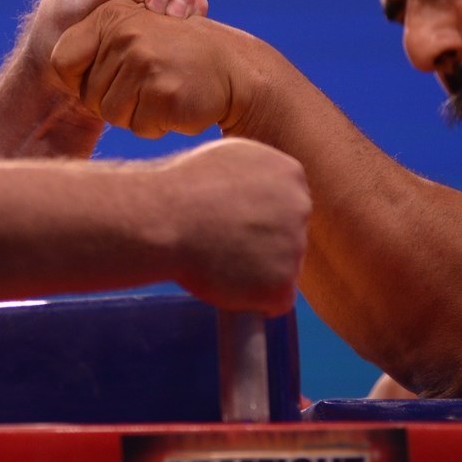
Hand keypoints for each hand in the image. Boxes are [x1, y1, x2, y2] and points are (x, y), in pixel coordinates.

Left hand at [51, 0, 239, 137]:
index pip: (61, 60)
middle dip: (115, 100)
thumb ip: (95, 20)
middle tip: (150, 82)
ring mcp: (145, 62)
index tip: (108, 76)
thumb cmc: (174, 53)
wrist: (235, 70)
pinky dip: (157, 124)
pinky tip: (178, 103)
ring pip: (111, 114)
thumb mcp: (133, 25)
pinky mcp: (164, 91)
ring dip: (136, 114)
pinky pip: (140, 126)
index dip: (79, 79)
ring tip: (163, 91)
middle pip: (87, 95)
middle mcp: (124, 33)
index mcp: (110, 14)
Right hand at [151, 138, 309, 315]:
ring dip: (256, 273)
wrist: (161, 220)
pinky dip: (253, 301)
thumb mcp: (228, 160)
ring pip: (282, 270)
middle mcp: (300, 208)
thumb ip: (254, 179)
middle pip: (289, 237)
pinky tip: (226, 285)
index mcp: (289, 174)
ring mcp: (295, 247)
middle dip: (262, 246)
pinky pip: (275, 302)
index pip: (287, 206)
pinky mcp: (282, 285)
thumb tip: (255, 197)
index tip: (233, 224)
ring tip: (217, 262)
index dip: (258, 219)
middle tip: (224, 247)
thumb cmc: (179, 189)